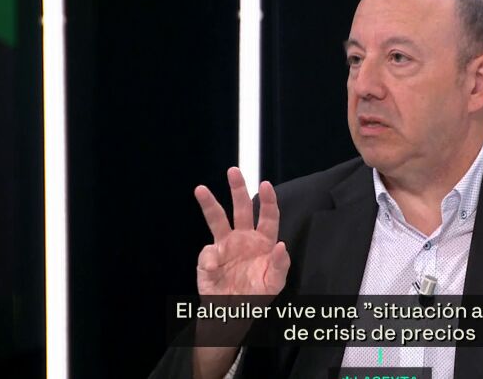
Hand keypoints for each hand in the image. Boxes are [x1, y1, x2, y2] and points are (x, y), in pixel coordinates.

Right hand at [194, 167, 289, 296]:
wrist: (233, 312)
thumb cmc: (256, 294)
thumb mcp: (274, 283)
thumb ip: (280, 265)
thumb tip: (282, 246)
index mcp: (263, 242)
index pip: (268, 217)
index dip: (268, 200)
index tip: (266, 184)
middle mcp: (244, 238)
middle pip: (241, 209)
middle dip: (238, 189)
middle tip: (233, 171)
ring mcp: (225, 246)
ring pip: (217, 220)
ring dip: (209, 204)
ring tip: (201, 189)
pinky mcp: (209, 259)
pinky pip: (208, 253)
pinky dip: (211, 259)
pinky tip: (215, 270)